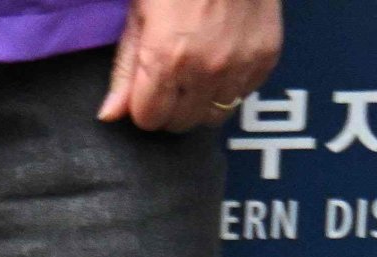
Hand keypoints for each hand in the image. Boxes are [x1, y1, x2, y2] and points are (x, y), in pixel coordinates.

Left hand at [98, 0, 280, 132]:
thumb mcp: (140, 14)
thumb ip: (126, 69)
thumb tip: (110, 114)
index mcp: (167, 59)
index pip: (149, 119)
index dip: (144, 106)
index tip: (146, 90)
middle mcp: (205, 70)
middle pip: (181, 123)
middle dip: (170, 107)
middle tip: (170, 78)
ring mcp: (239, 66)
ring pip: (214, 115)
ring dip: (201, 101)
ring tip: (197, 68)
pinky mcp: (265, 58)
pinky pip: (243, 94)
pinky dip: (230, 84)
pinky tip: (222, 57)